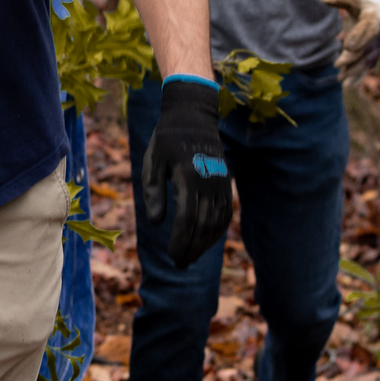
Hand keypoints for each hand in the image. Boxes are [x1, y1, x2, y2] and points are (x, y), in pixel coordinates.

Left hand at [139, 77, 231, 266]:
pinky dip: (217, 231)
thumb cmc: (167, 139)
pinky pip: (226, 213)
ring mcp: (221, 183)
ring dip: (204, 244)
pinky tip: (205, 242)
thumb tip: (156, 222)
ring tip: (190, 258)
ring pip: (217, 222)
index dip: (180, 242)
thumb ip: (153, 191)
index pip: (187, 219)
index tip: (172, 256)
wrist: (194, 116)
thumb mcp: (152, 161)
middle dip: (191, 249)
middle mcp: (209, 182)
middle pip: (203, 226)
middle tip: (179, 265)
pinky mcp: (227, 183)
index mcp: (188, 177)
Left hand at [317, 0, 379, 85]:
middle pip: (367, 46)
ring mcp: (379, 43)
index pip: (369, 26)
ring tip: (341, 80)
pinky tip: (347, 85)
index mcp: (375, 14)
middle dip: (353, 57)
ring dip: (355, 70)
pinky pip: (366, 65)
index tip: (347, 46)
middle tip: (337, 64)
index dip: (360, 36)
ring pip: (367, 58)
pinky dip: (358, 75)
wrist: (377, 8)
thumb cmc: (360, 0)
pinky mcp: (374, 52)